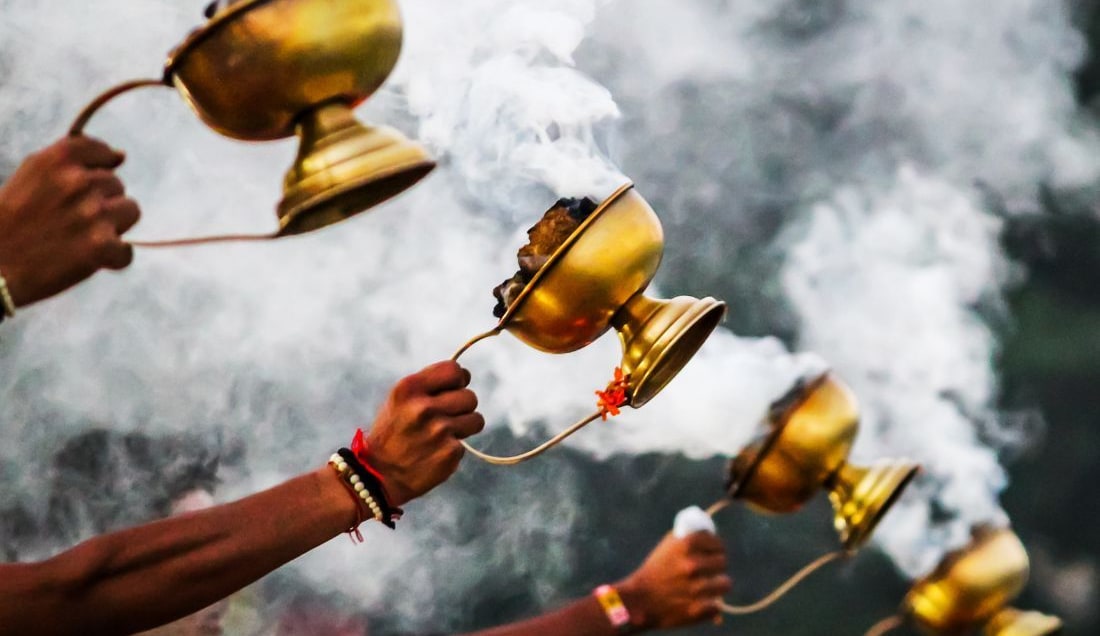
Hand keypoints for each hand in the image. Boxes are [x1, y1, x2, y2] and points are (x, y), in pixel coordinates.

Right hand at [0, 136, 139, 306]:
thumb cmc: (12, 221)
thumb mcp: (32, 176)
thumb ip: (74, 162)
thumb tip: (122, 156)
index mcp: (57, 159)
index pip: (102, 152)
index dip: (96, 171)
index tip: (81, 188)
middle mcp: (77, 181)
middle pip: (117, 185)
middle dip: (100, 201)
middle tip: (69, 220)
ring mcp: (92, 213)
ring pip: (130, 211)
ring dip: (112, 227)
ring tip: (80, 238)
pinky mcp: (101, 245)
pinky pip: (127, 250)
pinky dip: (112, 259)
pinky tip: (87, 260)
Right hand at [365, 361, 484, 505]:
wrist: (379, 476)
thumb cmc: (392, 433)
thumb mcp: (399, 400)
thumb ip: (428, 385)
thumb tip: (464, 376)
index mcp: (409, 388)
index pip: (455, 370)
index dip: (458, 380)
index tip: (452, 389)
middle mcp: (424, 407)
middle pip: (470, 396)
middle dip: (461, 407)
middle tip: (445, 417)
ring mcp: (439, 431)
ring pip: (476, 419)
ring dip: (464, 426)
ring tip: (443, 434)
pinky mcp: (450, 452)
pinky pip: (465, 444)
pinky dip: (453, 448)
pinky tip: (435, 452)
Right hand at [616, 532, 731, 629]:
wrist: (639, 599)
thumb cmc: (655, 570)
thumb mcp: (668, 546)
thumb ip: (690, 538)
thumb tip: (713, 536)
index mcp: (685, 544)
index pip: (716, 542)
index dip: (717, 547)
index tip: (716, 551)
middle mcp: (692, 564)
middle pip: (723, 561)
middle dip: (718, 565)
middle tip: (712, 569)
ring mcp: (695, 588)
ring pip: (725, 584)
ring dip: (718, 586)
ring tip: (711, 587)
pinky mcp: (697, 609)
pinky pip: (717, 606)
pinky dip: (711, 606)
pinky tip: (704, 603)